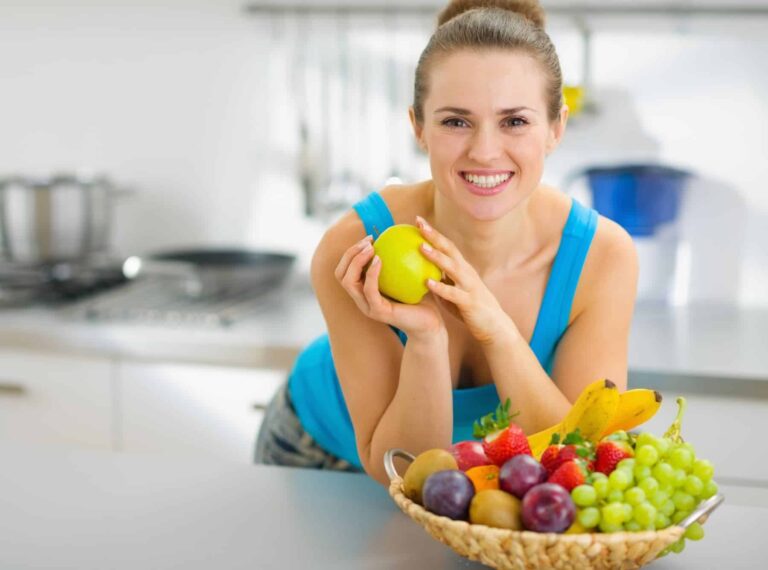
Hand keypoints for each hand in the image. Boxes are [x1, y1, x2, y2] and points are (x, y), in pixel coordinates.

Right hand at [334, 235, 445, 338]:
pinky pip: (369, 290)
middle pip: (341, 274)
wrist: (430, 322)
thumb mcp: (408, 273)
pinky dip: (371, 273)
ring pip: (348, 282)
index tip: (370, 238)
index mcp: (364, 290)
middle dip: (350, 254)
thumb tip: (400, 231)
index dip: (352, 252)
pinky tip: (380, 260)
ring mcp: (367, 306)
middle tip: (367, 242)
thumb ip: (399, 257)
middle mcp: (361, 299)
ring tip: (370, 249)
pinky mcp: (377, 312)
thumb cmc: (420, 296)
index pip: (345, 269)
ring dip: (356, 261)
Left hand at [416, 216, 516, 345]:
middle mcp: (467, 272)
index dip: (433, 232)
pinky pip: (453, 293)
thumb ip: (441, 280)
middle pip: (450, 249)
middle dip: (434, 235)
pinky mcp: (470, 301)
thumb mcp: (453, 291)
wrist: (494, 327)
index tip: (418, 220)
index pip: (447, 245)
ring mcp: (469, 286)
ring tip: (421, 247)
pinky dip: (440, 287)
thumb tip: (418, 273)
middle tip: (419, 224)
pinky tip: (427, 282)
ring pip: (452, 267)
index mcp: (462, 268)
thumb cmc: (470, 308)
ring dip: (437, 256)